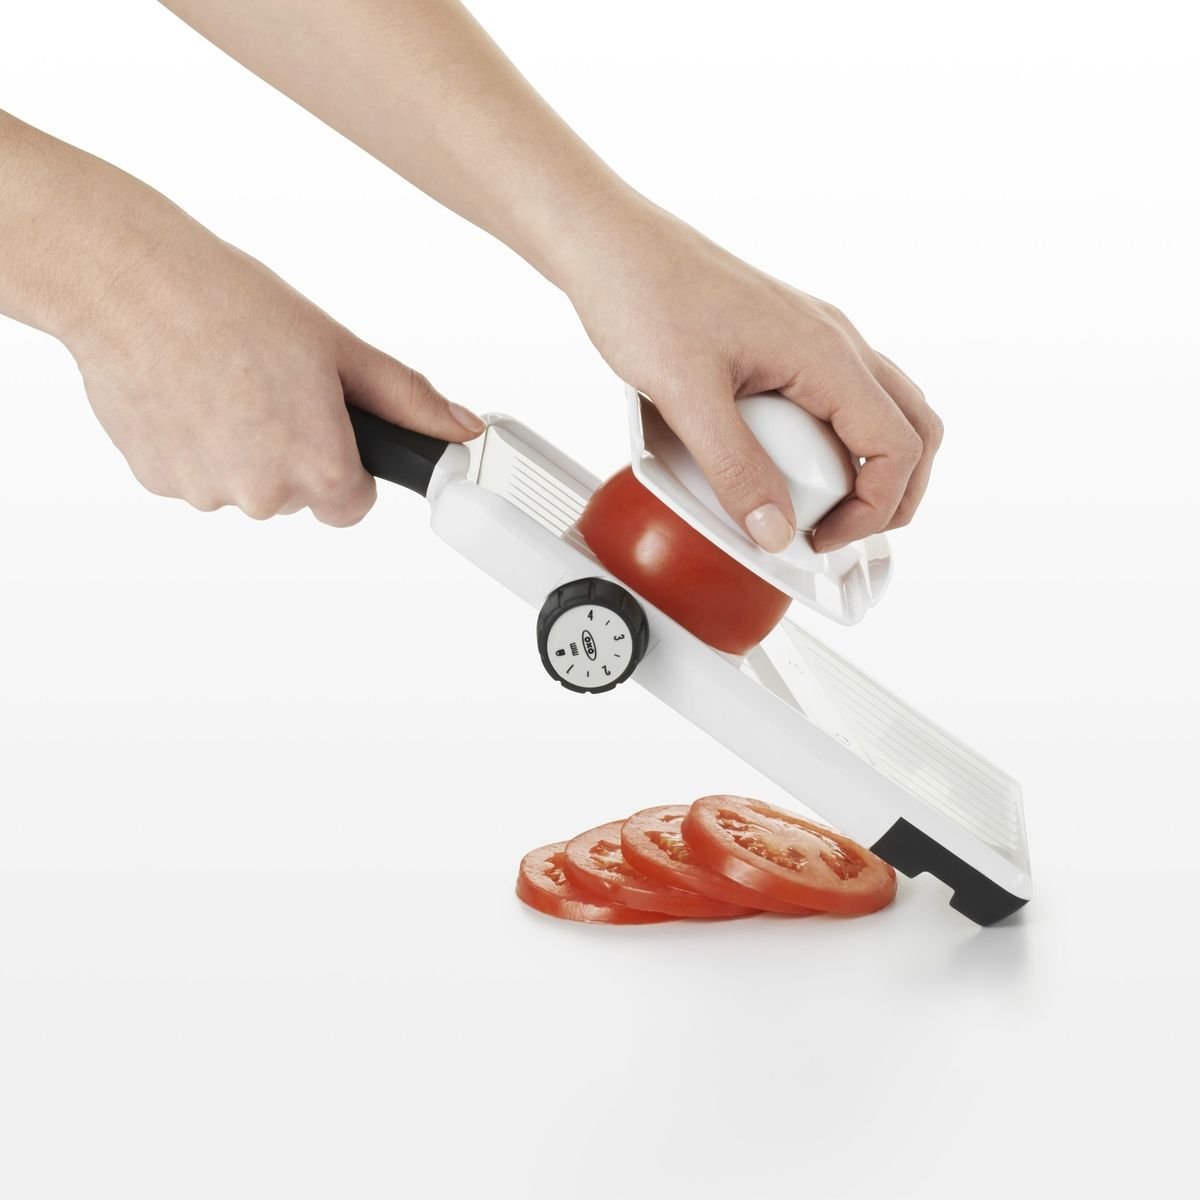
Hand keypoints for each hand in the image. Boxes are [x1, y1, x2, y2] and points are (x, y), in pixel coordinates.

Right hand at [66, 204, 482, 524]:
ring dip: (242, 447)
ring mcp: (205, 493)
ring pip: (244, 484)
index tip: (328, 424)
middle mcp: (262, 495)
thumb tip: (461, 430)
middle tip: (270, 383)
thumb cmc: (232, 305)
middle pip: (297, 493)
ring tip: (224, 379)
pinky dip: (197, 443)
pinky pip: (196, 474)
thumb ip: (407, 401)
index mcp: (317, 470)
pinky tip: (187, 390)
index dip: (346, 464)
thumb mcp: (339, 349)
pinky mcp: (157, 481)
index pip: (353, 505)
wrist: (128, 281)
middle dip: (292, 449)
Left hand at [566, 204, 941, 552]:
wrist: (612, 245)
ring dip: (867, 468)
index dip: (873, 509)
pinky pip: (837, 398)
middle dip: (890, 495)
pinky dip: (832, 443)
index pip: (896, 446)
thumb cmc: (645, 295)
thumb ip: (734, 469)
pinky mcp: (786, 342)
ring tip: (819, 508)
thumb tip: (774, 532)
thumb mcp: (685, 396)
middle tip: (840, 534)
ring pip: (882, 411)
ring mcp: (813, 339)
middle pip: (912, 429)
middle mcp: (833, 341)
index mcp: (825, 352)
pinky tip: (784, 463)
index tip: (820, 538)